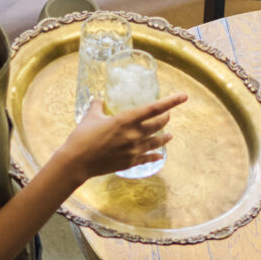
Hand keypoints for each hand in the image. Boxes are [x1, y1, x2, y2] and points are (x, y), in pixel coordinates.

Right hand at [54, 94, 187, 181]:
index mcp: (125, 119)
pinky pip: (148, 158)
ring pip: (156, 142)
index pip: (153, 108)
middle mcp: (134, 134)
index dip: (170, 101)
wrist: (77, 162)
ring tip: (169, 136)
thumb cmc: (82, 137)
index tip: (184, 96)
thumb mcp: (90, 117)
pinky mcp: (130, 162)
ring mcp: (134, 150)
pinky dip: (155, 156)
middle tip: (168, 115)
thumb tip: (99, 98)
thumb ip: (98, 106)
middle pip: (158, 125)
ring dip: (164, 138)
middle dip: (165, 118)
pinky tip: (159, 156)